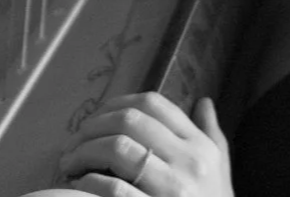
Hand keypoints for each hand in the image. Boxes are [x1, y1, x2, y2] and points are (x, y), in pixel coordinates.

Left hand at [57, 92, 231, 196]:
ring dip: (83, 152)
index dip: (116, 104)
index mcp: (202, 147)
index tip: (96, 118)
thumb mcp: (219, 173)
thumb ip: (211, 136)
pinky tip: (79, 185)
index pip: (153, 105)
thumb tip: (204, 102)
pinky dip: (88, 182)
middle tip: (73, 142)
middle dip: (92, 127)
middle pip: (129, 121)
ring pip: (117, 148)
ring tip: (70, 163)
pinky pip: (112, 188)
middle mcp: (190, 163)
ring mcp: (173, 190)